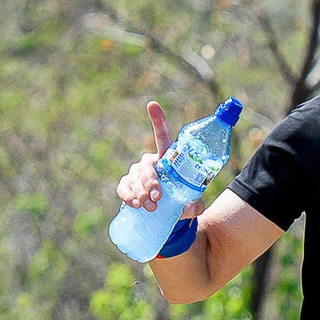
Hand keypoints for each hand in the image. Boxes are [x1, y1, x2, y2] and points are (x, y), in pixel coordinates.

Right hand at [114, 100, 194, 219]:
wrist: (163, 214)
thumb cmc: (180, 201)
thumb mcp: (192, 203)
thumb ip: (195, 205)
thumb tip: (190, 207)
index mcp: (166, 159)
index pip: (161, 135)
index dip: (157, 120)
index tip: (152, 105)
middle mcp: (150, 162)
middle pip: (146, 165)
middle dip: (150, 181)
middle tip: (157, 197)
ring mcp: (136, 174)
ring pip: (135, 177)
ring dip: (141, 192)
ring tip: (150, 207)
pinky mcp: (127, 186)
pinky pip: (124, 187)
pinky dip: (128, 195)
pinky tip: (134, 203)